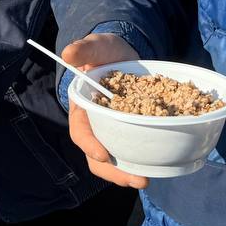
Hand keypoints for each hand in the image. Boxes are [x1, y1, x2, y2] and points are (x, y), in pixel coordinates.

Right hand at [62, 33, 148, 189]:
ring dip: (126, 172)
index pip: (80, 130)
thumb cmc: (105, 51)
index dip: (89, 144)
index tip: (102, 154)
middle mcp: (95, 123)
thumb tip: (70, 53)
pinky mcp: (128, 130)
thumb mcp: (97, 46)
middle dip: (113, 170)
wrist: (124, 53)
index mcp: (82, 106)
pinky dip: (140, 160)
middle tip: (135, 179)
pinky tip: (155, 167)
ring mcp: (111, 129)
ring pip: (113, 159)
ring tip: (145, 179)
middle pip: (96, 155)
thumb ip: (85, 49)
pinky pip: (131, 149)